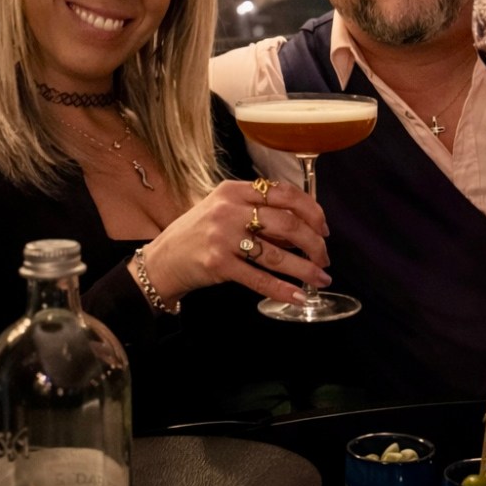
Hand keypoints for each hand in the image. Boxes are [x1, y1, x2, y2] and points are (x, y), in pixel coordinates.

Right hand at [137, 178, 331, 306]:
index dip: (311, 210)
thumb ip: (260, 213)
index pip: (284, 192)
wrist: (162, 259)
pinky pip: (259, 278)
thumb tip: (303, 229)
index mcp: (234, 190)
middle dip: (313, 242)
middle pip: (286, 222)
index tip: (323, 227)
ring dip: (305, 268)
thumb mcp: (225, 210)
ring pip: (277, 254)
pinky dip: (282, 289)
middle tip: (324, 256)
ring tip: (320, 278)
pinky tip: (298, 295)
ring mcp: (222, 237)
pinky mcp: (218, 264)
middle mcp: (229, 210)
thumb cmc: (199, 233)